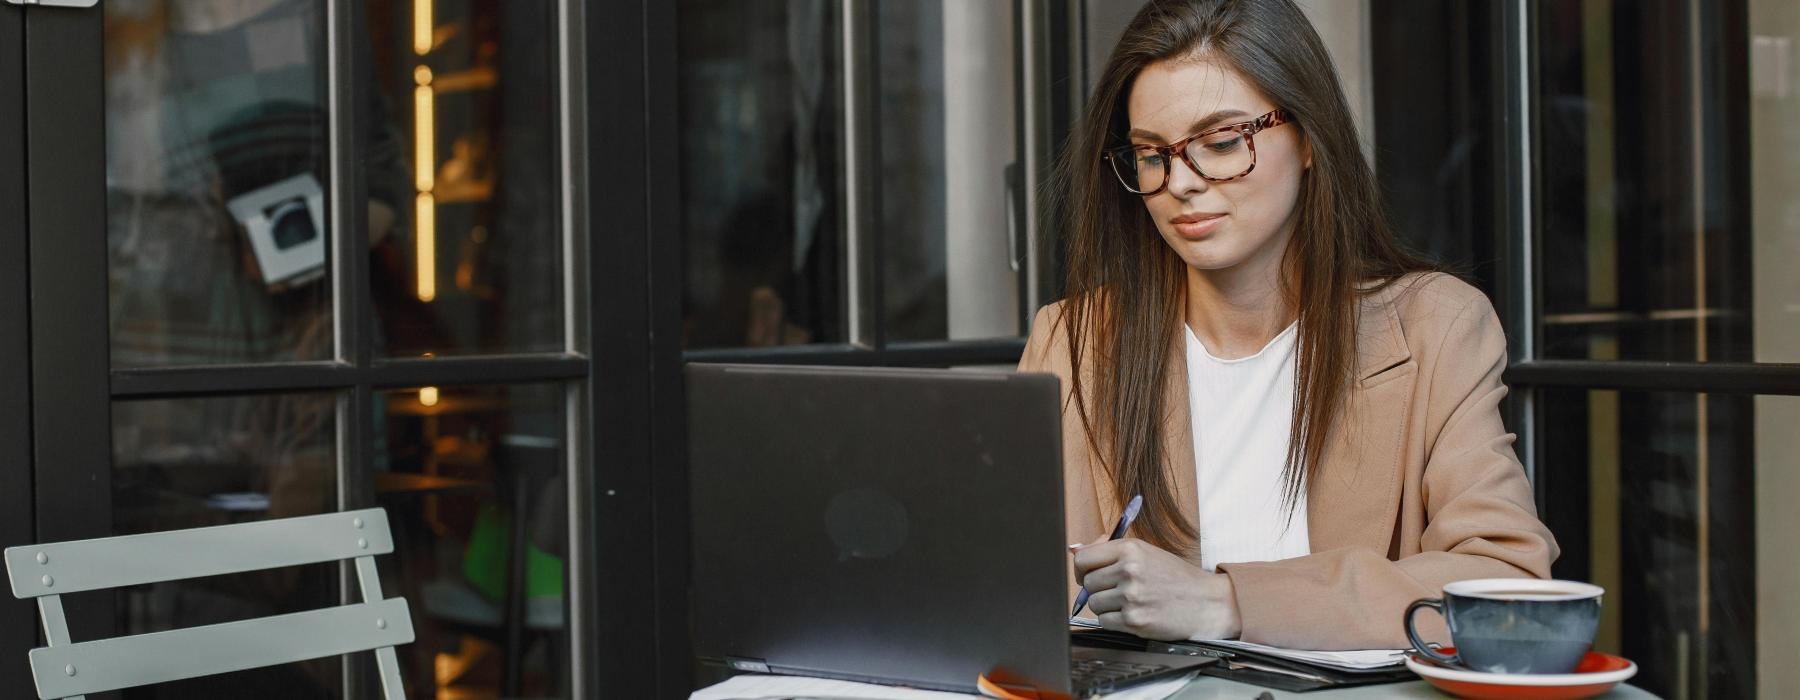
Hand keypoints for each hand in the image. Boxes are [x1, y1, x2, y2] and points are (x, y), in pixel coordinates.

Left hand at [1072, 537, 1241, 640]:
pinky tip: (1133, 614)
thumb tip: (1074, 550)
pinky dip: (1113, 621)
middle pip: (1087, 583)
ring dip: (1105, 606)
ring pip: (1094, 604)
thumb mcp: (1146, 553)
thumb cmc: (1177, 578)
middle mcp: (1129, 570)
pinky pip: (1104, 621)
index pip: (1083, 558)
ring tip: (1128, 602)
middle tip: (1115, 591)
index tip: (1087, 574)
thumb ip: (1110, 550)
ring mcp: (1131, 597)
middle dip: (1097, 589)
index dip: (1081, 568)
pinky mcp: (1134, 620)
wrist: (1207, 603)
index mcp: (1130, 549)